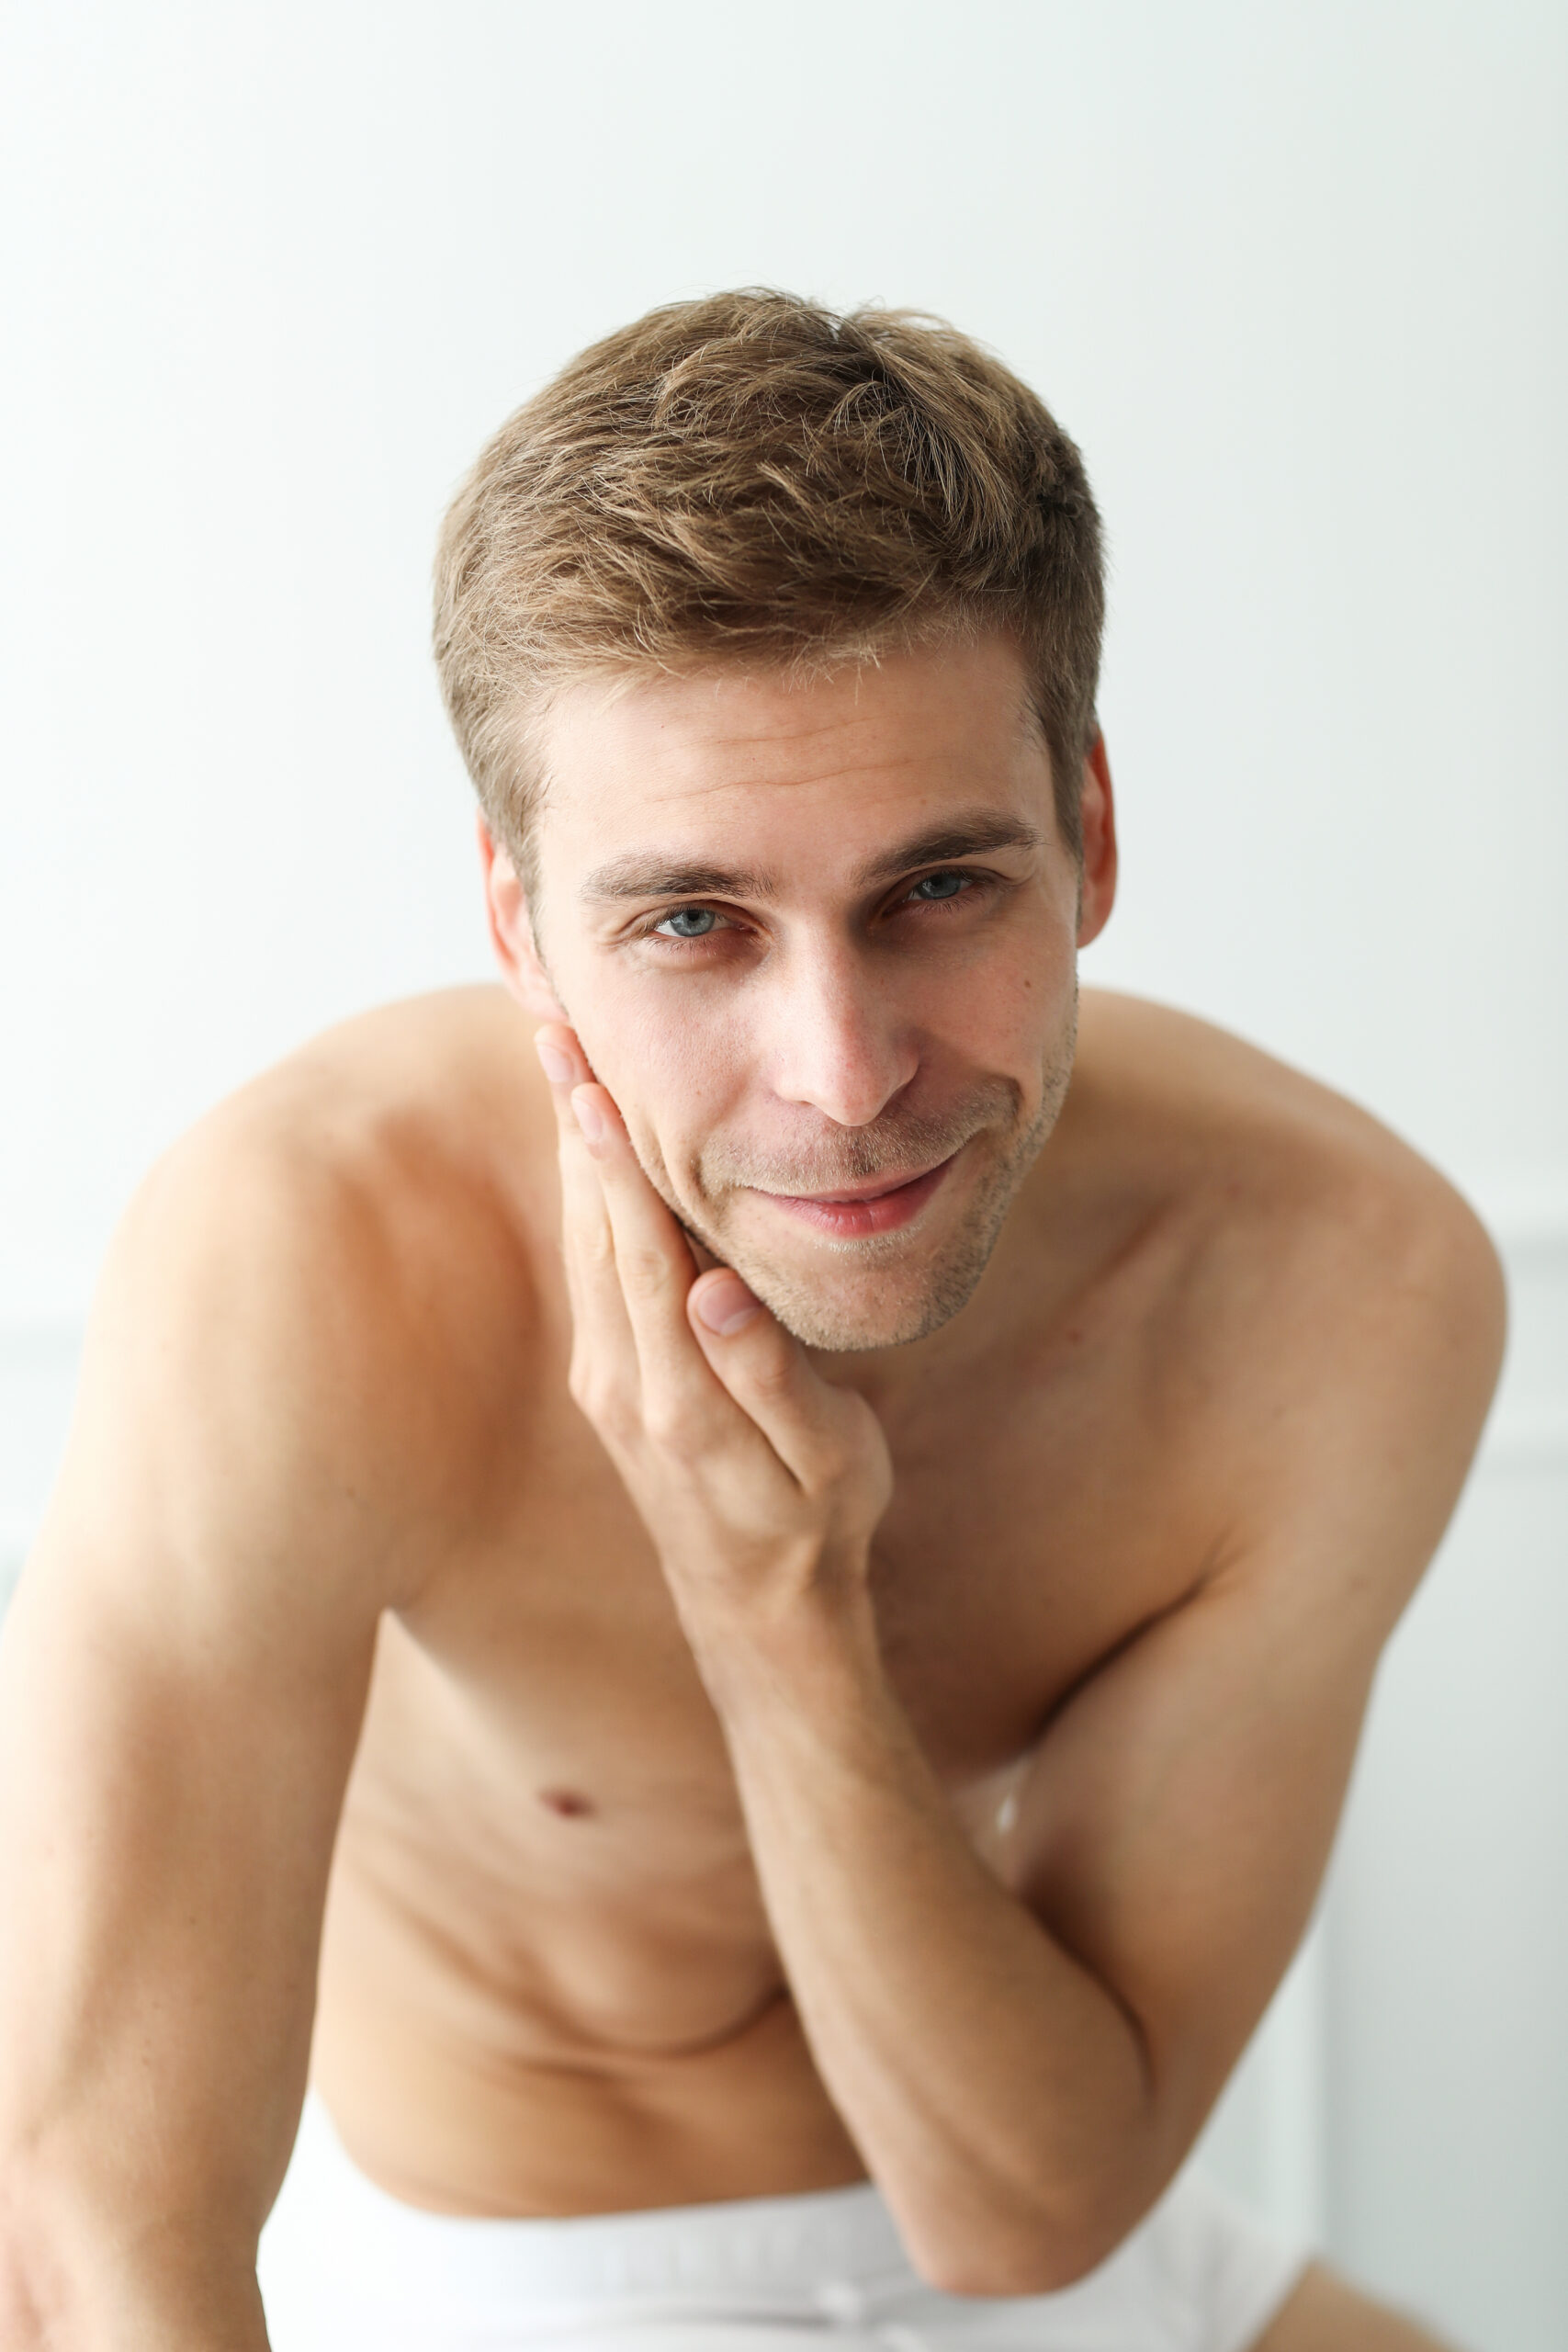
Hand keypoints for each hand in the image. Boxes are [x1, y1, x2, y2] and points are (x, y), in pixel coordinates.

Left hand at [534, 1025, 892, 1659]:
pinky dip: (585, 1192)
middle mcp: (622, 1381)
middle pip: (591, 1228)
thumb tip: (712, 1295)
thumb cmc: (815, 1524)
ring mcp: (605, 1379)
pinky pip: (591, 1263)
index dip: (610, 1161)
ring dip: (570, 1148)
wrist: (757, 1606)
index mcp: (677, 1392)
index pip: (638, 1251)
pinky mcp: (607, 1377)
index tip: (584, 1077)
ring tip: (559, 1057)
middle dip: (572, 1125)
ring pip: (582, 1240)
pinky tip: (586, 1144)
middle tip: (551, 1022)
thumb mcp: (825, 1463)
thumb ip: (768, 1379)